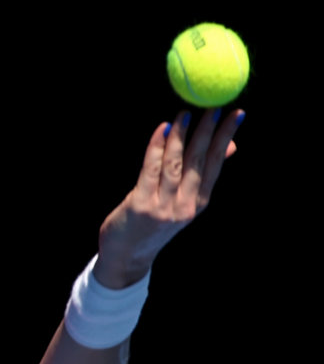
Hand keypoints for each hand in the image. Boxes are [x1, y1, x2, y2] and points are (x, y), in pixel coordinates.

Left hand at [95, 108, 244, 288]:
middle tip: (213, 106)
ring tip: (184, 114)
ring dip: (180, 136)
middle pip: (199, 161)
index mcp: (197, 203)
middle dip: (208, 131)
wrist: (127, 257)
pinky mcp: (142, 205)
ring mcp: (163, 206)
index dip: (226, 137)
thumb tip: (230, 146)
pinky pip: (150, 170)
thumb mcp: (183, 203)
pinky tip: (161, 130)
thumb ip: (202, 176)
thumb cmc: (153, 224)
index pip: (216, 164)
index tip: (236, 114)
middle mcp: (184, 205)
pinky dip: (156, 148)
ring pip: (174, 164)